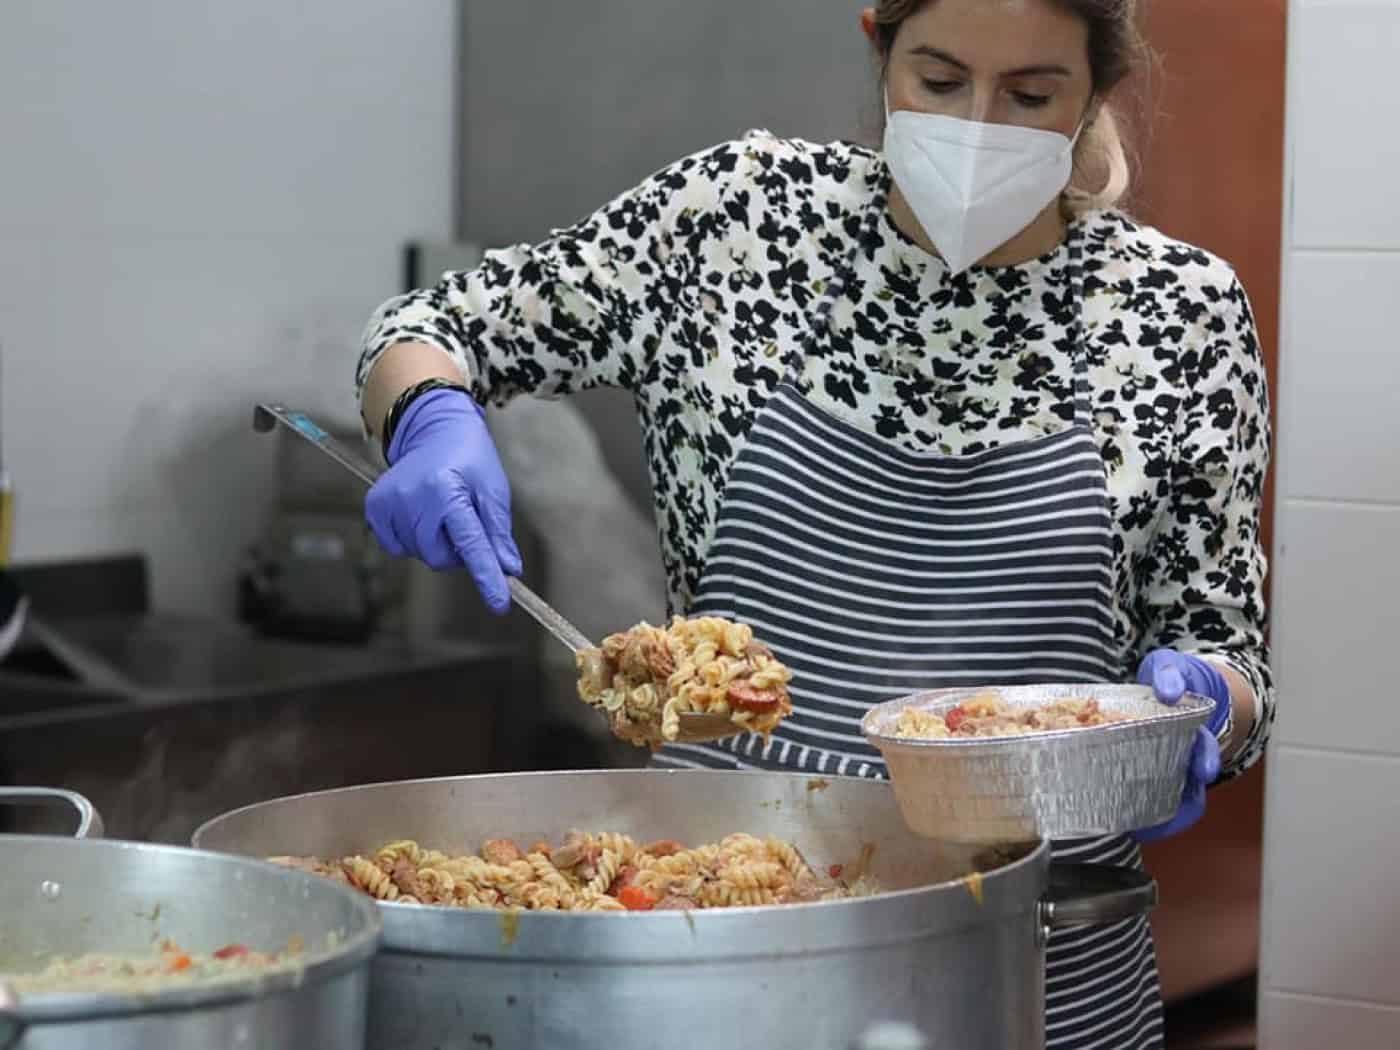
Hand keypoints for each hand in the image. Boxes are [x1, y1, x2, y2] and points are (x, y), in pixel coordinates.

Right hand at [365, 388, 521, 612]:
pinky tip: (422, 515)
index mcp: (447, 490)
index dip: (486, 576)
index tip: (500, 604)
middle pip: (439, 557)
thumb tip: (507, 568)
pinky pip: (397, 546)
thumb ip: (498, 532)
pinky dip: (414, 539)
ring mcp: (389, 502)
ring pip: (419, 553)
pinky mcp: (374, 507)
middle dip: (457, 552)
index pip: (470, 544)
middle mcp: (413, 497)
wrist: (434, 429)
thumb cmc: (470, 459)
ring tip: (443, 511)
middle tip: (465, 525)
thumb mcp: (493, 490)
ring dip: (436, 544)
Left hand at [1131, 649, 1230, 842]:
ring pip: (1183, 799)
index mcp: (1196, 726)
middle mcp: (1193, 751)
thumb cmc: (1169, 678)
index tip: (1204, 771)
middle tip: (1169, 818)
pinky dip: (1154, 819)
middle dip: (1187, 801)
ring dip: (1169, 818)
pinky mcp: (1159, 773)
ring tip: (1145, 832)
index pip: (1206, 746)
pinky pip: (1164, 802)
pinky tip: (1137, 830)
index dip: (1206, 759)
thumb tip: (1169, 691)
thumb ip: (1168, 674)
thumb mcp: (1168, 666)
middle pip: (1197, 781)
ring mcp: (1178, 765)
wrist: (1171, 685)